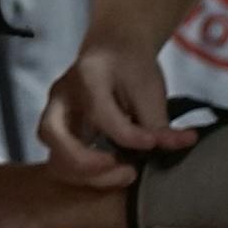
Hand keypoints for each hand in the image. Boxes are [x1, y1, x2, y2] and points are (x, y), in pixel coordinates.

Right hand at [37, 39, 194, 187]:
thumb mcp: (150, 87)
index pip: (100, 113)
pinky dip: (87, 176)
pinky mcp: (62, 134)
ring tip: (125, 175)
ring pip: (53, 155)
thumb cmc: (131, 66)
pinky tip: (115, 174)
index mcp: (85, 76)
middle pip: (53, 135)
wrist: (114, 51)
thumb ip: (158, 121)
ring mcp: (55, 116)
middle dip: (88, 163)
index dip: (130, 136)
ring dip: (87, 176)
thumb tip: (174, 146)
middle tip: (129, 170)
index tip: (155, 143)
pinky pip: (63, 162)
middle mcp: (61, 97)